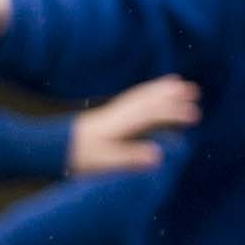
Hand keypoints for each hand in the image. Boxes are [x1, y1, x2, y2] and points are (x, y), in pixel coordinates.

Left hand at [66, 75, 196, 173]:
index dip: (172, 112)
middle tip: (193, 90)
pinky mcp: (107, 116)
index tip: (194, 114)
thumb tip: (159, 155)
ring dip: (159, 89)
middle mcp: (116, 115)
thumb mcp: (104, 161)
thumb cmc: (78, 157)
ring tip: (178, 82)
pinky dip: (145, 93)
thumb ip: (130, 157)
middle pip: (146, 100)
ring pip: (139, 96)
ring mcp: (111, 113)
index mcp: (118, 125)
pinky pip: (131, 99)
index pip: (150, 114)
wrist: (51, 147)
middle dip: (170, 95)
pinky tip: (152, 93)